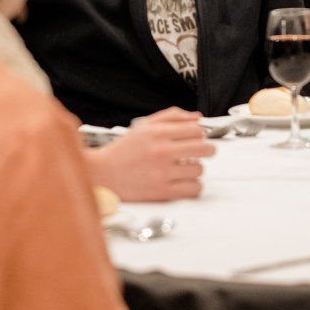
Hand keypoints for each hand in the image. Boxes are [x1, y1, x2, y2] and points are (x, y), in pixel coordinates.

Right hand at [85, 107, 214, 201]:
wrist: (103, 174)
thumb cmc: (124, 150)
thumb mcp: (144, 125)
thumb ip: (172, 117)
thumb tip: (197, 117)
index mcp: (157, 133)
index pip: (196, 129)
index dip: (198, 134)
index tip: (195, 139)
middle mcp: (161, 151)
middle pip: (204, 148)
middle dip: (207, 150)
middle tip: (202, 152)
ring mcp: (162, 172)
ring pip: (199, 170)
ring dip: (195, 169)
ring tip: (184, 168)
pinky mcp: (162, 191)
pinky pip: (194, 189)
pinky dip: (193, 186)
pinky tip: (183, 181)